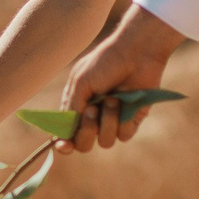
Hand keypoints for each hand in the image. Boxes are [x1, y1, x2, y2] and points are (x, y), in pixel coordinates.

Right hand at [61, 6, 184, 152]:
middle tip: (92, 111)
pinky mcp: (132, 120)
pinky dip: (123, 120)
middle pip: (83, 144)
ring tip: (113, 99)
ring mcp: (113, 120)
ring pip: (105, 142)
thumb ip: (71, 108)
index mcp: (77, 107)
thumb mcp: (81, 82)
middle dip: (86, 131)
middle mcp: (94, 117)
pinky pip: (123, 135)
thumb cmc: (105, 63)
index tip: (62, 146)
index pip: (66, 134)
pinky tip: (126, 101)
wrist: (136, 53)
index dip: (63, 144)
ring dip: (107, 122)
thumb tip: (65, 133)